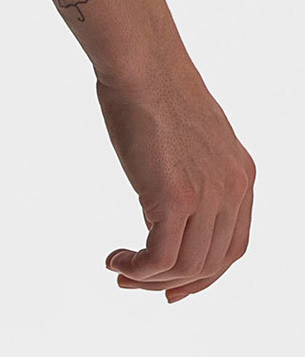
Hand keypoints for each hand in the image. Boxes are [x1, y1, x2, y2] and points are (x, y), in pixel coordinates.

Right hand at [96, 69, 254, 301]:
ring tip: (118, 269)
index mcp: (241, 177)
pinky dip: (137, 268)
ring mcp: (207, 195)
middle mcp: (233, 190)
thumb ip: (191, 172)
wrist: (143, 68)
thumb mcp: (188, 138)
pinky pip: (160, 257)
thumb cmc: (154, 92)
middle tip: (130, 281)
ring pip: (185, 266)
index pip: (232, 247)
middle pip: (208, 263)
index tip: (168, 288)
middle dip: (167, 282)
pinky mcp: (175, 197)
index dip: (202, 276)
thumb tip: (167, 202)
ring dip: (147, 278)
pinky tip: (115, 258)